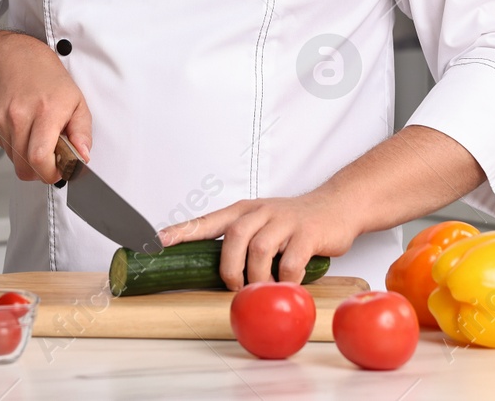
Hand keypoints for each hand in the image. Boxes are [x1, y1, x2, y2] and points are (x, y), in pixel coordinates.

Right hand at [0, 32, 91, 184]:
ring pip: (15, 161)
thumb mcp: (76, 99)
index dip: (51, 173)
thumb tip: (83, 157)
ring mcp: (2, 120)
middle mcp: (20, 116)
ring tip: (39, 137)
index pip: (39, 159)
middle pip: (25, 167)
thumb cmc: (46, 76)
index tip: (60, 169)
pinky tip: (25, 129)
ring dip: (28, 159)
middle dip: (41, 171)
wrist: (12, 57)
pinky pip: (5, 149)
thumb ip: (82, 132)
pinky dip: (17, 147)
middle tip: (52, 157)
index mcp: (46, 111)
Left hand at [158, 191, 359, 289]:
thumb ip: (241, 243)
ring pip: (260, 250)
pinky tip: (287, 286)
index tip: (157, 242)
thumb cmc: (294, 222)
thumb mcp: (262, 224)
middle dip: (229, 268)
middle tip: (234, 286)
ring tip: (261, 288)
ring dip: (257, 276)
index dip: (182, 231)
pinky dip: (286, 280)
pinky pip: (291, 262)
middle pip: (233, 237)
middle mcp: (260, 212)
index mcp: (243, 211)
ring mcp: (284, 221)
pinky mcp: (307, 233)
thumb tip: (215, 274)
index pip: (207, 221)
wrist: (337, 207)